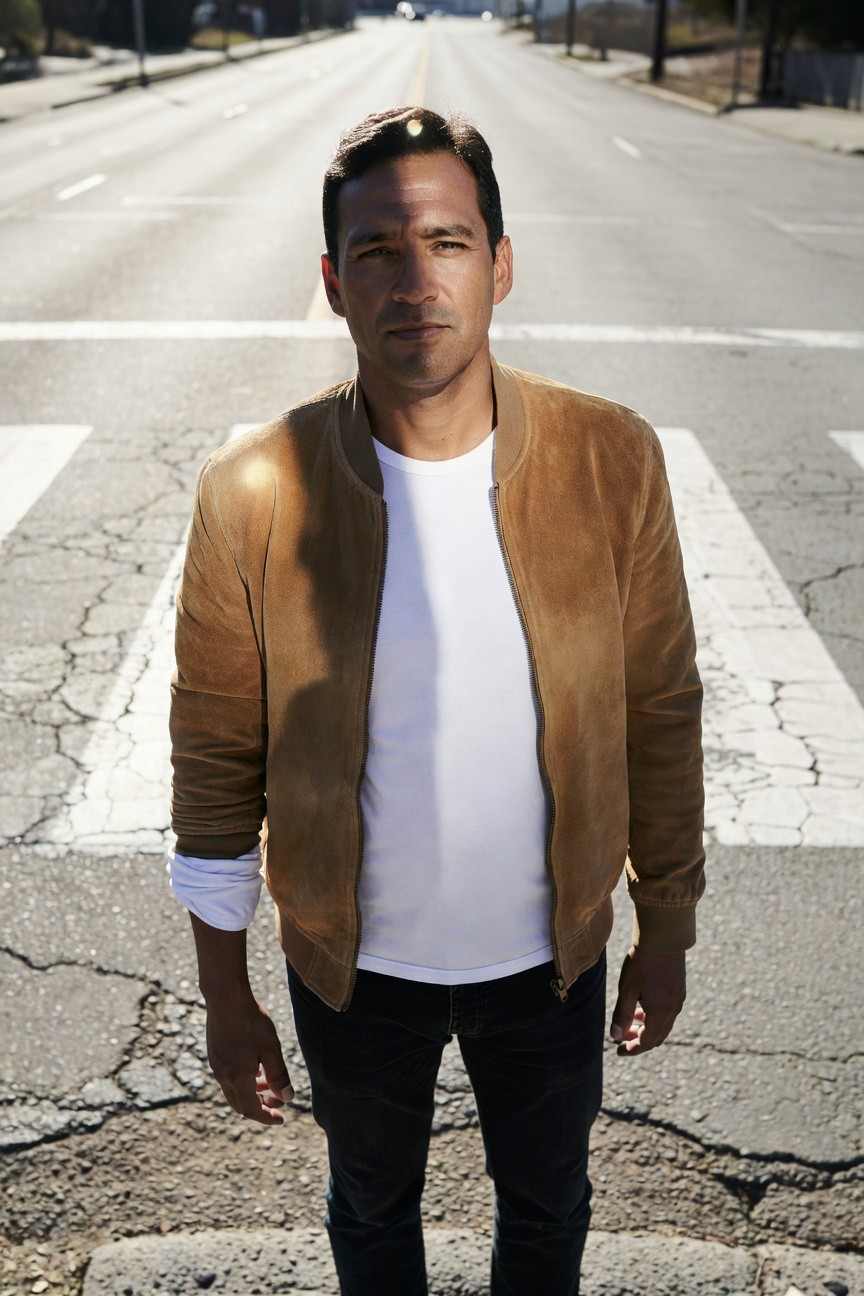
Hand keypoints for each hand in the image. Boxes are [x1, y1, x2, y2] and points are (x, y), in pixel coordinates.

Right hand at [204, 989, 293, 1123]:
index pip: (251, 1110)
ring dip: (253, 1093)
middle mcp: (223, 1076)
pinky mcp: (215, 1053)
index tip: (281, 1119)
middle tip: (279, 1103)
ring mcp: (217, 1064)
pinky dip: (244, 1080)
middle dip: (261, 1107)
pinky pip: (229, 1076)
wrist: (225, 997)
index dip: (267, 1117)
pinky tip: (256, 1067)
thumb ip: (278, 1076)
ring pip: (234, 1089)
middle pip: (241, 1103)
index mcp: (237, 1078)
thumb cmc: (250, 1021)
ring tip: (270, 1085)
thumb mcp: (271, 1049)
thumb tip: (287, 1098)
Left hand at [610, 945, 685, 1056]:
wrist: (663, 937)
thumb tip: (614, 1036)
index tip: (618, 1051)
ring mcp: (678, 1000)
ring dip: (646, 1028)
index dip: (632, 1049)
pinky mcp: (679, 990)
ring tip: (629, 1022)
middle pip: (657, 1036)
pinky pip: (668, 1012)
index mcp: (661, 1013)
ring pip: (663, 1025)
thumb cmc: (642, 962)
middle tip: (621, 1037)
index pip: (647, 1042)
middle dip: (638, 1040)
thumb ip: (622, 1014)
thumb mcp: (627, 989)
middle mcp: (673, 1009)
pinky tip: (642, 1007)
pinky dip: (654, 1017)